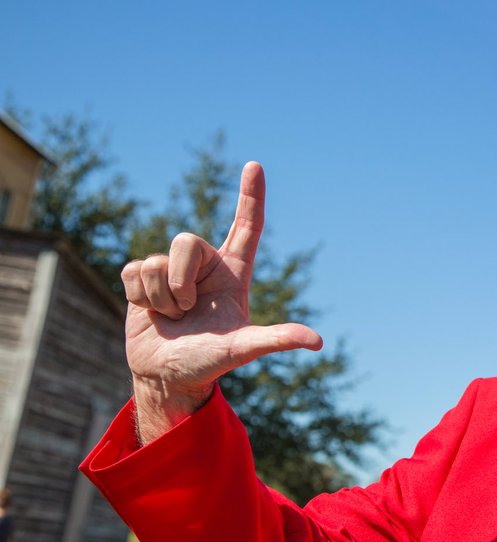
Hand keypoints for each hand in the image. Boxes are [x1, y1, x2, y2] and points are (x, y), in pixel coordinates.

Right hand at [121, 162, 322, 441]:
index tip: (255, 165)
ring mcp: (172, 269)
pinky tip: (149, 312)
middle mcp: (204, 265)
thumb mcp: (243, 349)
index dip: (251, 196)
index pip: (247, 226)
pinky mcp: (142, 277)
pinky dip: (140, 297)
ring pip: (156, 262)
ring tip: (171, 317)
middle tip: (187, 311)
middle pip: (185, 241)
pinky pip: (134, 271)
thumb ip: (276, 340)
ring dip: (160, 297)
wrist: (167, 376)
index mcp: (233, 273)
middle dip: (180, 282)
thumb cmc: (209, 361)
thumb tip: (317, 342)